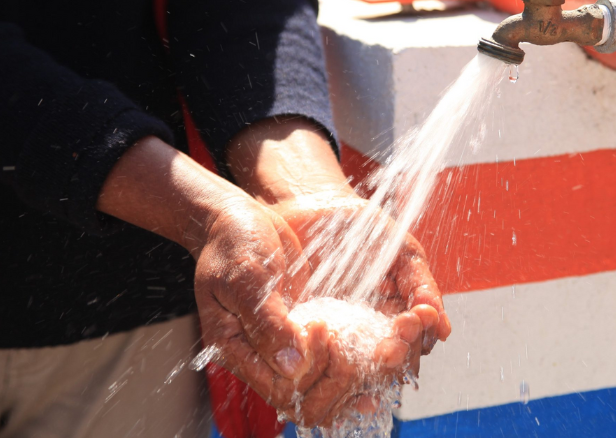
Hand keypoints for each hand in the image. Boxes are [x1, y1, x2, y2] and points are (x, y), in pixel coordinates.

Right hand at [192, 197, 361, 426]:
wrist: (239, 219)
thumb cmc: (233, 243)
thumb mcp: (246, 278)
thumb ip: (266, 322)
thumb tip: (291, 364)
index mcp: (236, 349)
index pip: (280, 389)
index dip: (309, 370)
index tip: (322, 329)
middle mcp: (263, 355)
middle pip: (307, 396)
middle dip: (338, 379)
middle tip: (355, 343)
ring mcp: (287, 344)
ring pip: (324, 382)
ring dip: (353, 373)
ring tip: (381, 349)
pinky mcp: (308, 329)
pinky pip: (333, 356)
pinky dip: (356, 355)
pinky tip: (381, 346)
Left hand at [271, 192, 451, 378]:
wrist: (312, 212)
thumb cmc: (361, 229)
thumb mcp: (401, 252)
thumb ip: (422, 287)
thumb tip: (443, 330)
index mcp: (399, 316)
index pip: (417, 342)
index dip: (419, 336)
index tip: (415, 320)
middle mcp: (372, 334)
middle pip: (393, 363)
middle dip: (397, 356)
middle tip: (391, 347)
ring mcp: (342, 338)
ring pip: (362, 369)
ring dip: (368, 366)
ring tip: (373, 354)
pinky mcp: (311, 337)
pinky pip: (322, 360)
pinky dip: (329, 362)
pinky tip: (332, 352)